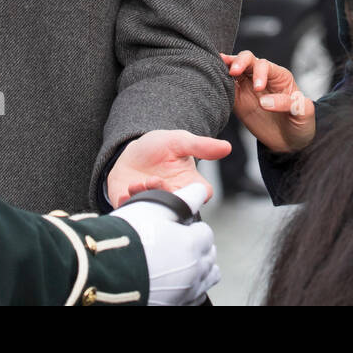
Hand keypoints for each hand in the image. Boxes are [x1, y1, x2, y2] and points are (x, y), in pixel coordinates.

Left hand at [107, 129, 230, 207]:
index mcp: (189, 183)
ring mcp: (154, 204)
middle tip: (154, 180)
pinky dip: (127, 204)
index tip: (183, 183)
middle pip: (177, 206)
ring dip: (145, 198)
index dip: (195, 193)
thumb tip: (227, 147)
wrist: (131, 153)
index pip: (201, 194)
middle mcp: (174, 197)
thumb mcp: (179, 141)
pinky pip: (133, 212)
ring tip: (137, 183)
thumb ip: (201, 146)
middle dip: (165, 195)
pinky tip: (124, 192)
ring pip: (155, 211)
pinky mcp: (133, 206)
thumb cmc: (159, 147)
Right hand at [112, 183, 219, 305]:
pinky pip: (192, 297)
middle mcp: (194, 271)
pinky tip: (174, 282)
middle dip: (199, 247)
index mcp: (193, 245)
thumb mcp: (156, 207)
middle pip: (209, 256)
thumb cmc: (127, 237)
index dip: (191, 226)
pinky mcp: (172, 304)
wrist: (102, 270)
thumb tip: (200, 191)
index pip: (206, 232)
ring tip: (180, 262)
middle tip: (178, 241)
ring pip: (206, 279)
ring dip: (199, 269)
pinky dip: (189, 288)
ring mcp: (184, 291)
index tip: (178, 226)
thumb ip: (186, 198)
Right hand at [220, 50, 315, 153]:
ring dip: (226, 66)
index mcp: (279, 76)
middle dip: (239, 61)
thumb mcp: (303, 113)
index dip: (259, 72)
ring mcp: (248, 87)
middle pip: (247, 59)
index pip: (265, 65)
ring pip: (234, 69)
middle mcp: (262, 77)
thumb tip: (264, 101)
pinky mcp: (237, 100)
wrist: (290, 143)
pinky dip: (219, 82)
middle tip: (234, 72)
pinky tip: (212, 80)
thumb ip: (289, 104)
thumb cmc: (300, 124)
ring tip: (217, 68)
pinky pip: (226, 87)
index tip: (257, 88)